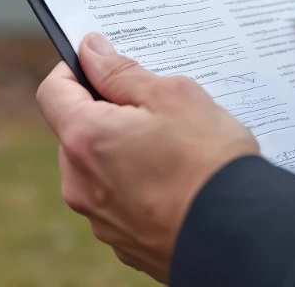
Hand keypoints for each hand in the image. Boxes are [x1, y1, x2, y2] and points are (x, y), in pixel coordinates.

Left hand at [36, 34, 258, 282]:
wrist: (241, 235)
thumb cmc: (210, 162)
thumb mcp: (172, 97)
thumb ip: (122, 72)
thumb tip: (91, 51)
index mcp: (85, 139)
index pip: (53, 91)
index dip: (73, 70)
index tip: (101, 64)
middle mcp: (80, 183)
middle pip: (76, 132)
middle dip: (106, 114)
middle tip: (153, 109)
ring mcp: (99, 219)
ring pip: (98, 169)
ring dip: (122, 153)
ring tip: (171, 150)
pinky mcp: (122, 242)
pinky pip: (119, 202)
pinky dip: (137, 188)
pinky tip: (174, 183)